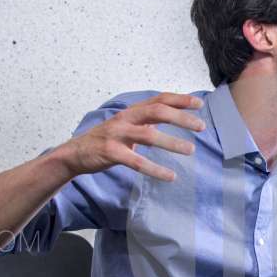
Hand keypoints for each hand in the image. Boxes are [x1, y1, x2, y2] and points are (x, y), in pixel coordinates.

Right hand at [59, 93, 205, 181]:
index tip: (199, 104)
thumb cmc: (106, 140)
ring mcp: (117, 135)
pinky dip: (155, 169)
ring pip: (149, 135)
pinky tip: (170, 176)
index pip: (159, 99)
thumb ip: (147, 121)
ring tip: (191, 150)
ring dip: (172, 142)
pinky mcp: (111, 153)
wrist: (75, 154)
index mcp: (131, 111)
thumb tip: (174, 118)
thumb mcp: (127, 126)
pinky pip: (137, 162)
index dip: (179, 99)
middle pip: (157, 112)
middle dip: (181, 118)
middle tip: (201, 127)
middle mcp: (125, 119)